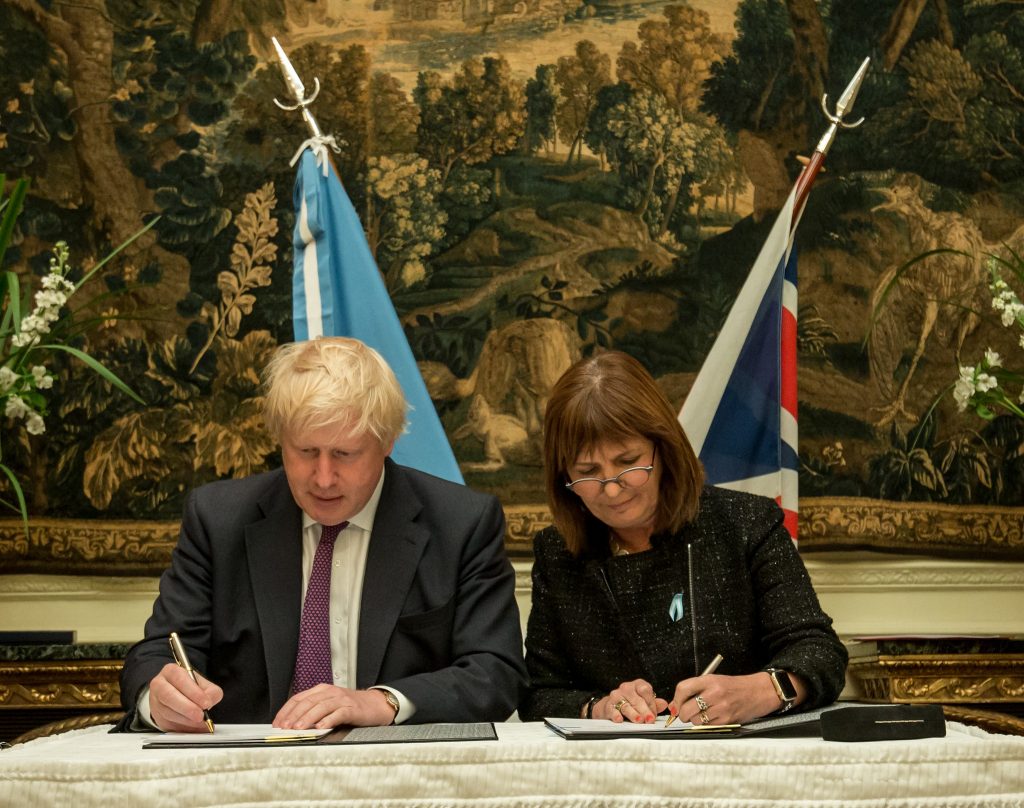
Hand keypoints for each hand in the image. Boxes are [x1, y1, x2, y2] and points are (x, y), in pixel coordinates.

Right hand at [148, 662, 222, 732]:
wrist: (175, 694)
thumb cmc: (189, 687)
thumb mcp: (203, 684)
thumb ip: (210, 691)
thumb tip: (209, 702)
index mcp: (171, 671)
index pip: (181, 679)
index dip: (194, 692)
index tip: (206, 703)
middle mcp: (159, 685)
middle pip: (169, 696)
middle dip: (187, 708)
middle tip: (201, 715)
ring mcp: (155, 702)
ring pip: (168, 712)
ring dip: (186, 720)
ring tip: (200, 722)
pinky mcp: (157, 718)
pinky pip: (168, 725)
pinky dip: (183, 728)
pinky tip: (193, 728)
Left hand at [273, 685, 396, 729]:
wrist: (375, 705)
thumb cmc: (349, 707)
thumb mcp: (328, 705)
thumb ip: (312, 711)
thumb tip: (291, 725)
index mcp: (321, 690)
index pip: (298, 698)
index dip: (286, 711)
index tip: (277, 723)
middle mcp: (330, 692)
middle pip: (308, 702)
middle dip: (294, 716)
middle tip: (285, 728)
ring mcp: (341, 699)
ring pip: (321, 706)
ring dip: (308, 718)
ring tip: (299, 729)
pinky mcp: (352, 708)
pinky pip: (339, 713)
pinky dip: (329, 719)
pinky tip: (321, 727)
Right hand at [593, 679, 664, 723]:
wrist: (611, 705)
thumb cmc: (631, 703)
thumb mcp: (644, 701)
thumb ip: (654, 703)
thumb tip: (664, 704)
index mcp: (637, 685)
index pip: (645, 690)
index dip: (651, 702)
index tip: (654, 713)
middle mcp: (626, 688)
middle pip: (637, 699)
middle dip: (645, 710)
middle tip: (650, 719)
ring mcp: (616, 695)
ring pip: (626, 705)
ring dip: (633, 714)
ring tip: (639, 720)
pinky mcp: (608, 705)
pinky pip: (612, 709)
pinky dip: (616, 714)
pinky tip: (620, 719)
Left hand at [668, 672, 796, 725]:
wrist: (758, 692)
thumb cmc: (734, 686)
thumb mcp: (714, 680)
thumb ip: (694, 690)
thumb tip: (674, 706)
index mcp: (709, 680)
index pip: (683, 689)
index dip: (675, 700)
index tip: (675, 706)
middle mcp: (714, 693)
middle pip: (686, 708)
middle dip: (683, 714)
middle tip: (686, 713)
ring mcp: (721, 708)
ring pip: (695, 720)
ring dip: (695, 720)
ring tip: (703, 714)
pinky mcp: (727, 720)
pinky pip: (707, 727)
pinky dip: (705, 725)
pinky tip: (712, 718)